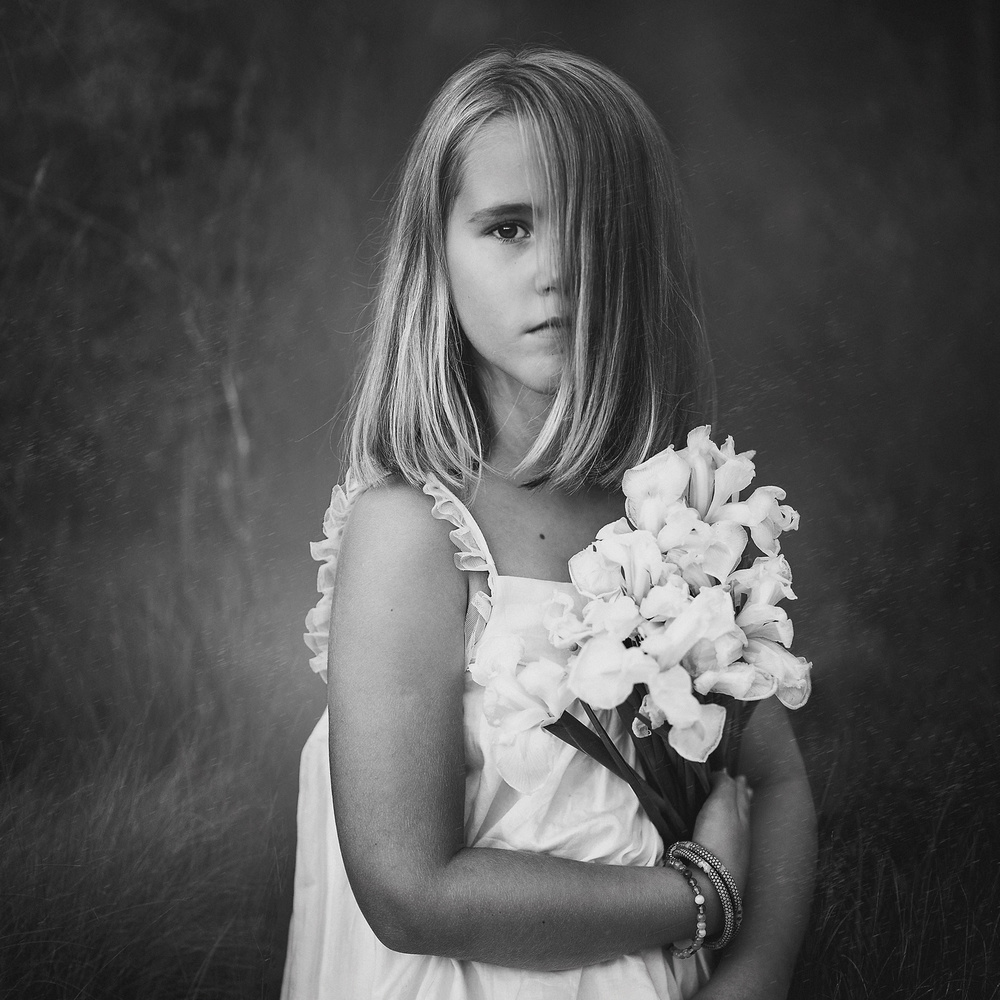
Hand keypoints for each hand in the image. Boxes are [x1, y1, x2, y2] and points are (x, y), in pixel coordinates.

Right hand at [690, 771, 751, 895]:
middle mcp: (743, 831)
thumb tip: (725, 773)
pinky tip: (726, 831)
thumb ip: (724, 785)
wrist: (714, 881)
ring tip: (737, 804)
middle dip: (743, 796)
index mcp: (743, 814)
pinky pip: (732, 838)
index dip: (738, 783)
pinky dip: (731, 828)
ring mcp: (737, 850)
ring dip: (738, 811)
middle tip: (742, 785)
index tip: (737, 775)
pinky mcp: (726, 863)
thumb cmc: (719, 838)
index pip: (742, 793)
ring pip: (740, 824)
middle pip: (744, 809)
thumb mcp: (721, 803)